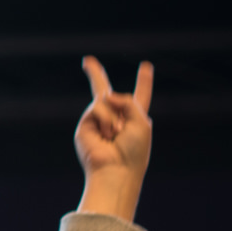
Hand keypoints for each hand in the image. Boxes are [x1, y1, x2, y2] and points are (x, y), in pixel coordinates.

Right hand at [74, 56, 153, 221]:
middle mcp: (115, 119)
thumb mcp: (141, 121)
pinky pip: (96, 107)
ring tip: (115, 135)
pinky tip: (106, 134)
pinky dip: (105, 119)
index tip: (147, 66)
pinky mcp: (85, 126)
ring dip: (113, 117)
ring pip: (105, 99)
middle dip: (95, 75)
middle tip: (87, 60)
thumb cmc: (134, 151)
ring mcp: (98, 122)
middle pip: (106, 92)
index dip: (144, 82)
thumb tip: (105, 95)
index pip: (140, 96)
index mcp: (135, 119)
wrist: (115, 170)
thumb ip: (128, 101)